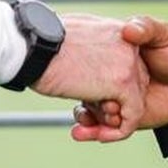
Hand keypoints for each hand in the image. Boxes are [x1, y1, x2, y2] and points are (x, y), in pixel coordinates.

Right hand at [32, 14, 148, 142]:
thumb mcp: (73, 38)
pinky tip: (99, 136)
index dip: (111, 88)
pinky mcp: (124, 83)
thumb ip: (89, 50)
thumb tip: (82, 62)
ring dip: (111, 119)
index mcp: (117, 32)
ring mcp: (128, 63)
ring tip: (87, 121)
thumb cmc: (41, 44)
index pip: (127, 67)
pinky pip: (132, 116)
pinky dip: (119, 132)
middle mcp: (129, 45)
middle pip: (134, 86)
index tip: (89, 99)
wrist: (33, 46)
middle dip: (113, 105)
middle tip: (86, 112)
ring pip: (133, 102)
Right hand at [71, 15, 167, 142]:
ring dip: (86, 117)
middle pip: (88, 88)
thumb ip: (147, 28)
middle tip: (106, 102)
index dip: (87, 71)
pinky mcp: (124, 117)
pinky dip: (91, 132)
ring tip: (91, 119)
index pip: (90, 61)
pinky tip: (82, 133)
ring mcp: (115, 97)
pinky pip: (103, 127)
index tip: (92, 77)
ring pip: (90, 109)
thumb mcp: (163, 33)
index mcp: (114, 53)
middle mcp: (110, 76)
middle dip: (90, 99)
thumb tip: (128, 30)